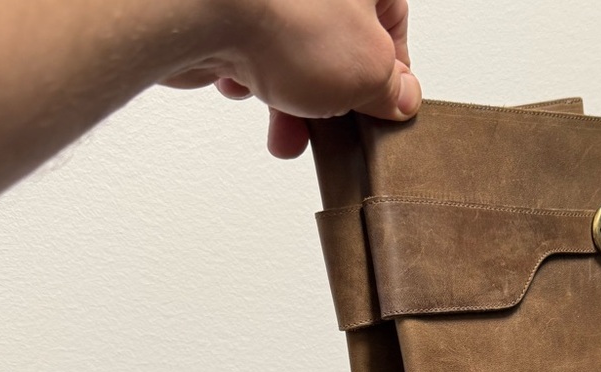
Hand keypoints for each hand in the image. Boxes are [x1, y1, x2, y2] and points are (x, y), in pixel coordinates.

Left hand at [161, 0, 420, 157]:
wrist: (201, 10)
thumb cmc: (287, 20)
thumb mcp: (370, 71)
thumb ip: (391, 88)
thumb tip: (399, 97)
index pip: (392, 20)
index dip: (393, 70)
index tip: (385, 106)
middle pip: (340, 43)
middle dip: (335, 98)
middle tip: (334, 128)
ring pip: (294, 54)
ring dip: (293, 102)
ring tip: (286, 130)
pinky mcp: (230, 12)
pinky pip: (252, 53)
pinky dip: (253, 81)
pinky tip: (247, 90)